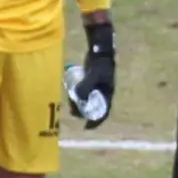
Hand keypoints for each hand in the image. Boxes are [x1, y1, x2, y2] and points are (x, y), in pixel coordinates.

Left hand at [63, 13, 115, 131]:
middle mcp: (103, 93)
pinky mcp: (91, 82)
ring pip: (88, 101)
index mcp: (107, 94)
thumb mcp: (93, 75)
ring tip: (70, 106)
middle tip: (73, 113)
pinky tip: (72, 95)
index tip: (86, 127)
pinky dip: (78, 96)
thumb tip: (77, 98)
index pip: (103, 112)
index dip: (95, 121)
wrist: (100, 50)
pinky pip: (85, 93)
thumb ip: (86, 86)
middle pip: (94, 108)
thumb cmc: (100, 63)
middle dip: (84, 113)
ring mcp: (97, 88)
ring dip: (80, 105)